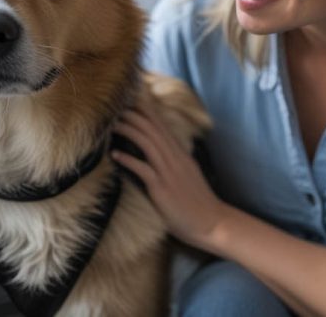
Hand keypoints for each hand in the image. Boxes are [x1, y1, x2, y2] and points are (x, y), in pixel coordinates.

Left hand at [111, 95, 229, 250]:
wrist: (212, 223)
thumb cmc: (198, 203)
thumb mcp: (188, 175)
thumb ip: (175, 162)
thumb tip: (160, 153)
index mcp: (181, 155)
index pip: (163, 127)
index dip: (147, 112)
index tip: (132, 101)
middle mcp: (176, 159)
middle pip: (153, 129)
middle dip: (135, 115)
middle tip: (117, 107)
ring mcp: (169, 173)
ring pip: (148, 143)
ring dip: (129, 130)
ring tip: (113, 124)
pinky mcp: (162, 189)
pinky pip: (143, 169)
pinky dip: (128, 159)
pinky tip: (115, 154)